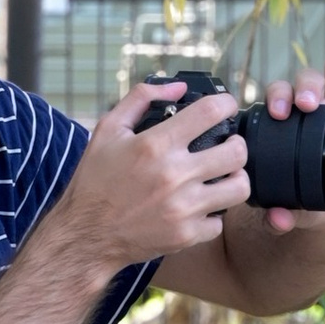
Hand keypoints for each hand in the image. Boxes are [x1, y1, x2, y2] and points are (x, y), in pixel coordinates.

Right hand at [57, 82, 253, 273]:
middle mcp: (174, 175)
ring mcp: (183, 208)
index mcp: (155, 145)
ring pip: (239, 188)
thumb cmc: (95, 181)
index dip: (226, 104)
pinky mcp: (185, 235)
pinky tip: (199, 206)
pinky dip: (212, 214)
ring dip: (234, 178)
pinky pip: (220, 221)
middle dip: (236, 144)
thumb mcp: (108, 130)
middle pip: (237, 152)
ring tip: (222, 176)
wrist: (85, 234)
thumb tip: (178, 88)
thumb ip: (141, 99)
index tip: (225, 107)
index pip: (211, 112)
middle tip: (227, 145)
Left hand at [249, 29, 324, 233]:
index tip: (281, 112)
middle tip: (307, 102)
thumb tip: (276, 220)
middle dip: (305, 86)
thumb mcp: (300, 208)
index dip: (278, 99)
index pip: (280, 101)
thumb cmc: (311, 200)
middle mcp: (315, 109)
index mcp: (292, 126)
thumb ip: (286, 214)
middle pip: (305, 83)